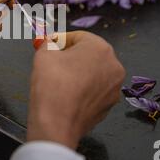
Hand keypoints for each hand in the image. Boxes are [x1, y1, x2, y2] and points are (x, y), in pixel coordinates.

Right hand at [27, 31, 124, 148]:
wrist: (57, 123)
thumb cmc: (51, 82)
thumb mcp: (44, 53)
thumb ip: (50, 44)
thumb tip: (52, 44)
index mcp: (100, 48)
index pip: (78, 36)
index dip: (60, 40)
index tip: (48, 46)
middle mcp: (114, 65)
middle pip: (90, 54)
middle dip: (72, 55)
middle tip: (53, 61)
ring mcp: (115, 88)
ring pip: (94, 73)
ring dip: (79, 72)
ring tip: (60, 80)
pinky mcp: (109, 106)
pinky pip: (95, 91)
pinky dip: (84, 89)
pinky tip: (68, 95)